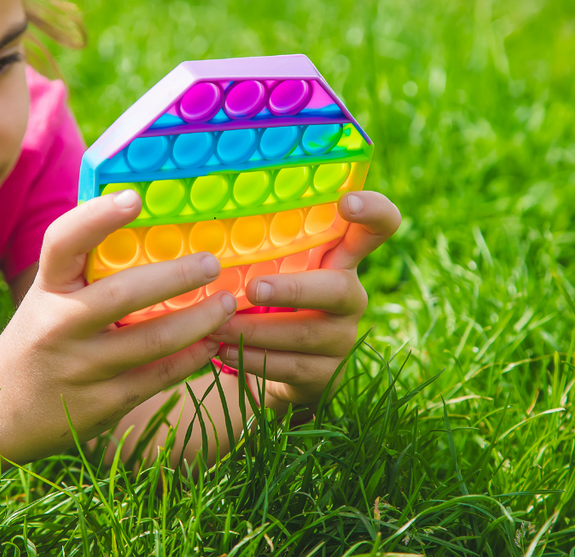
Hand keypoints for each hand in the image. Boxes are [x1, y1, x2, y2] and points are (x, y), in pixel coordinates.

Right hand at [0, 190, 236, 462]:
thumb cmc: (38, 341)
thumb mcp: (48, 299)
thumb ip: (85, 270)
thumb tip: (146, 221)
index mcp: (46, 289)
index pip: (63, 242)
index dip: (96, 216)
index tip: (134, 198)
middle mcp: (58, 326)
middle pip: (125, 293)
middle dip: (177, 275)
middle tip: (212, 262)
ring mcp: (81, 368)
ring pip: (153, 339)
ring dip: (200, 320)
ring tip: (227, 303)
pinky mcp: (101, 404)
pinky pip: (159, 377)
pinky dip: (193, 358)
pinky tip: (213, 343)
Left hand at [207, 191, 400, 408]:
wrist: (278, 369)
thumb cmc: (268, 302)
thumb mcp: (270, 268)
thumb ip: (257, 246)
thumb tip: (197, 224)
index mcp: (340, 259)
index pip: (378, 228)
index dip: (374, 212)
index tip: (348, 202)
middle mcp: (350, 295)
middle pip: (338, 289)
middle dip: (294, 289)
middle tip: (254, 288)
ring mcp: (343, 337)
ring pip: (306, 332)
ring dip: (256, 330)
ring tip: (216, 326)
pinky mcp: (329, 373)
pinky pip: (291, 366)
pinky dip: (253, 358)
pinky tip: (222, 351)